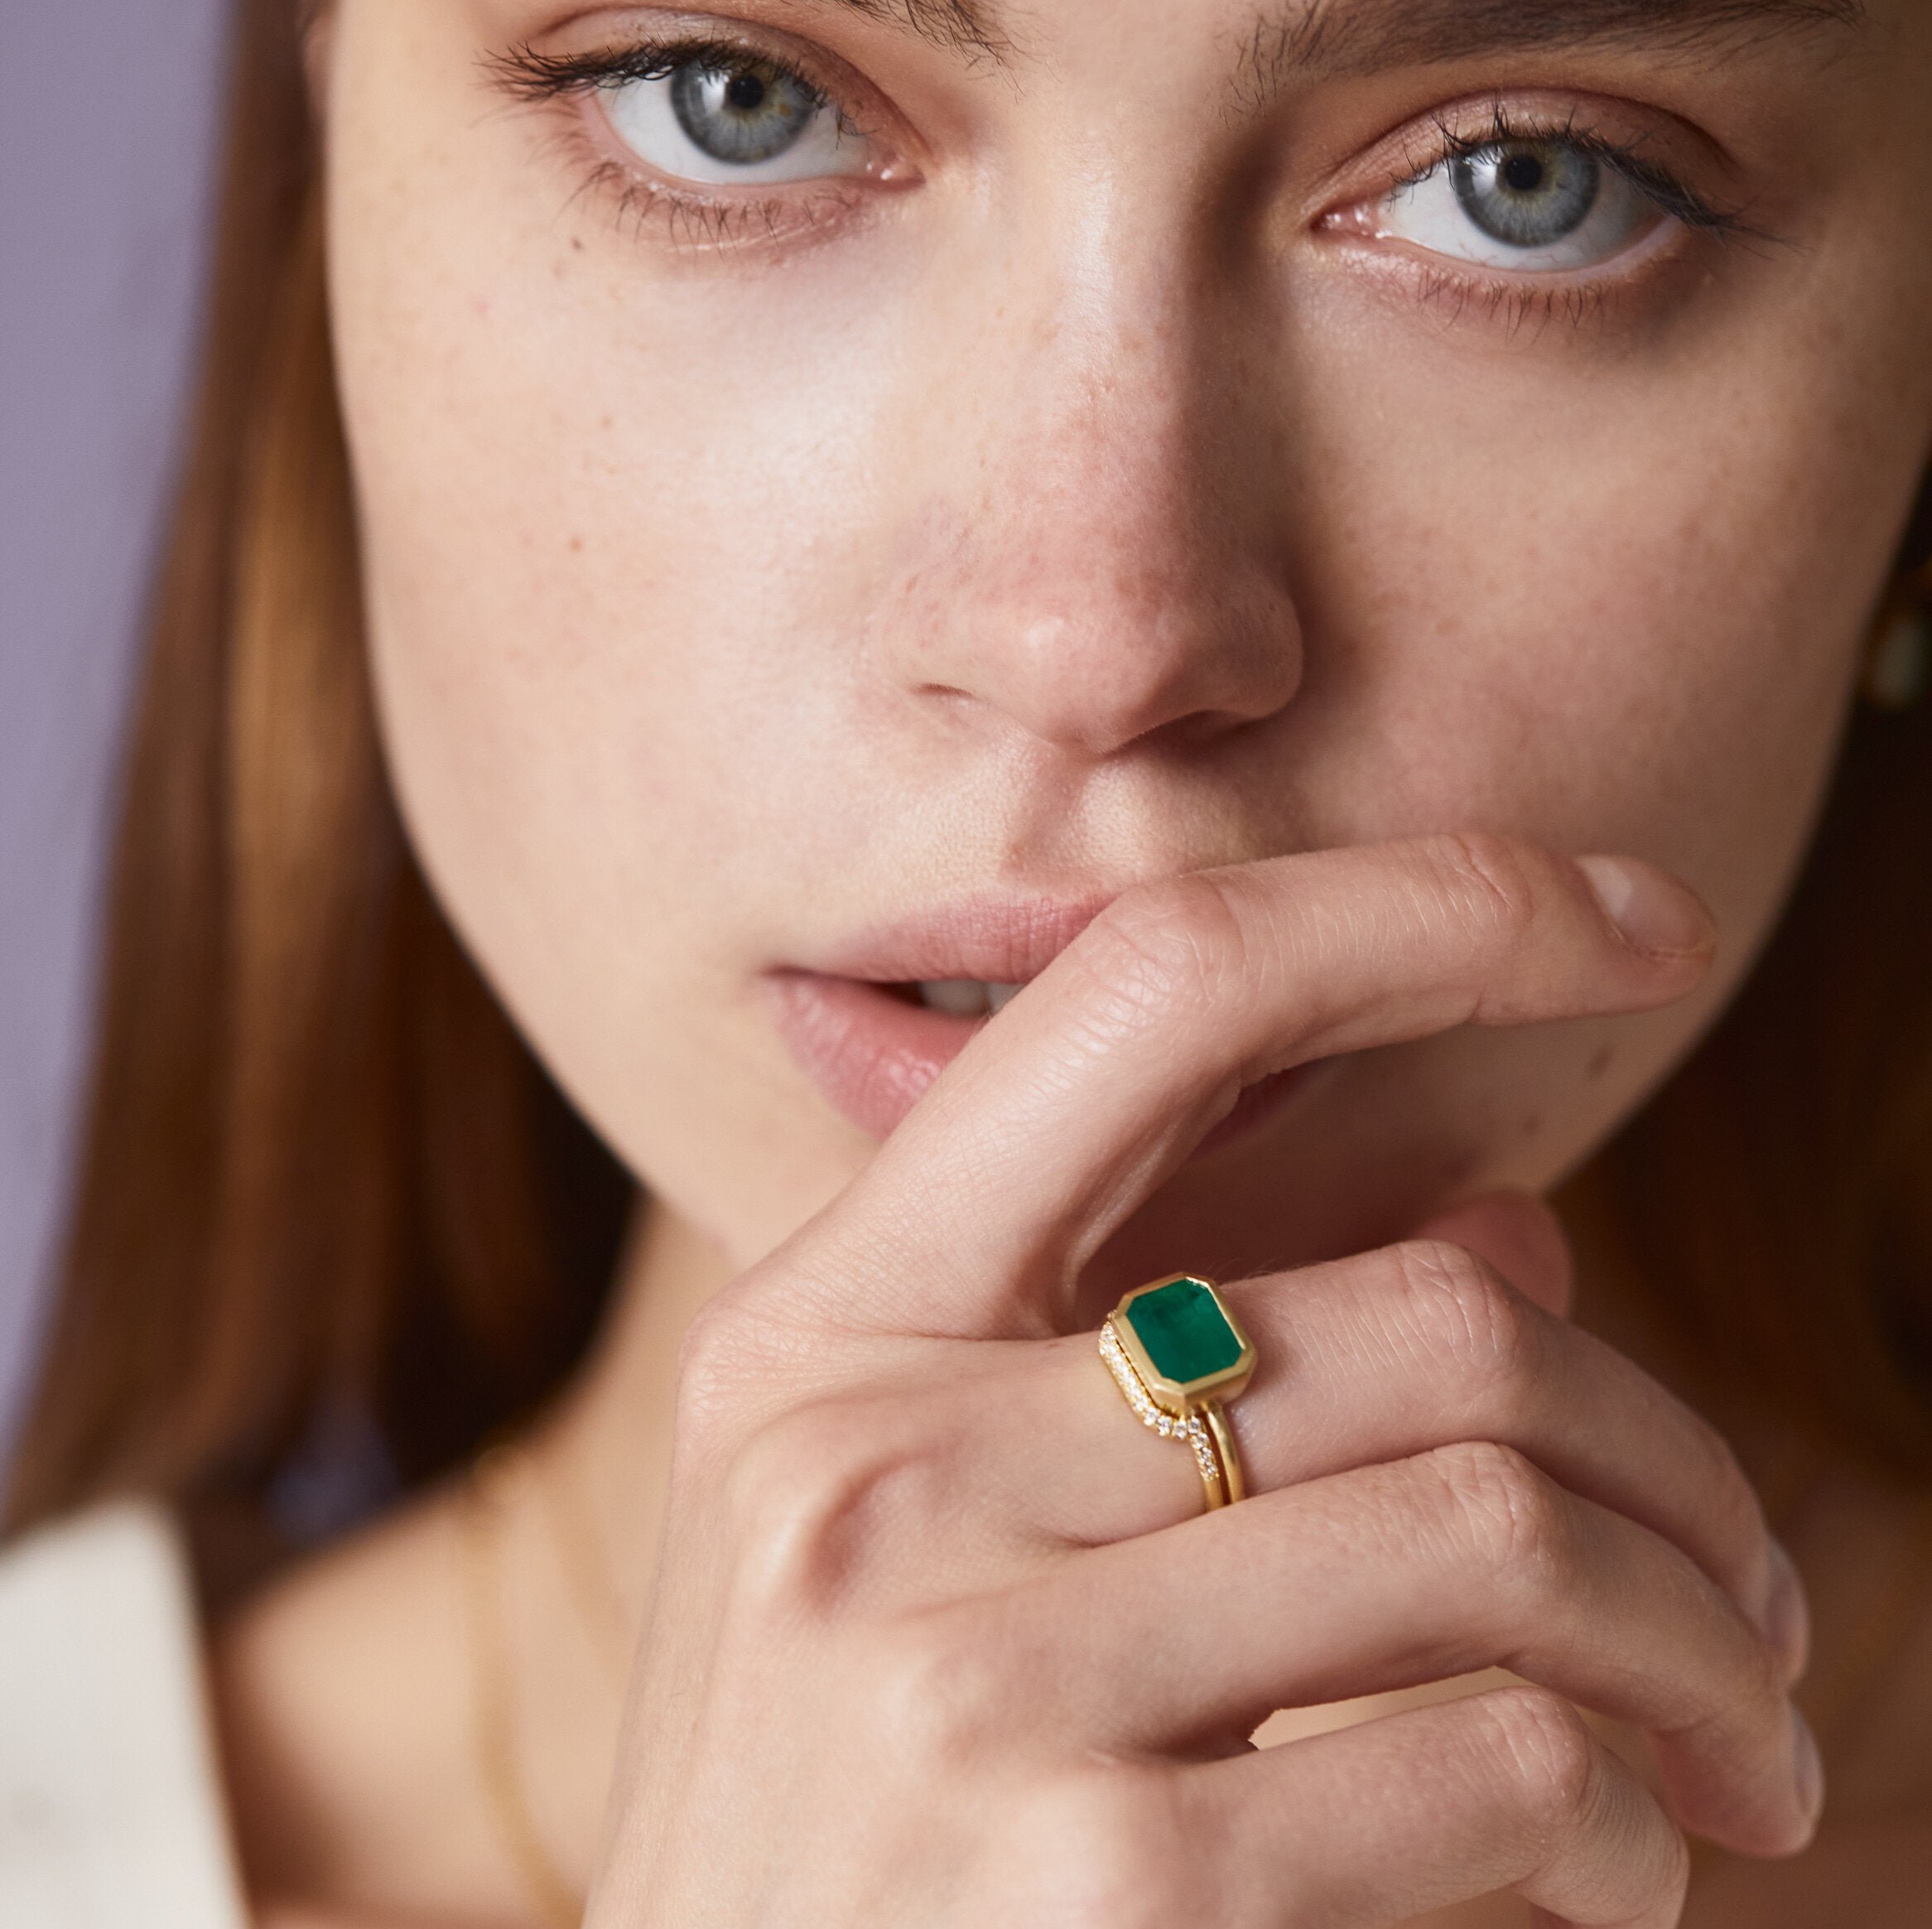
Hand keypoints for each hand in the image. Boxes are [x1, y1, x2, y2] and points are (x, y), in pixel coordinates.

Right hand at [587, 835, 1816, 1928]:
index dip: (1418, 903)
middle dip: (1668, 1450)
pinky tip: (1611, 1875)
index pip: (1152, 990)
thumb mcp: (932, 1543)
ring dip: (1690, 1639)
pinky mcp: (1101, 1891)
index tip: (1634, 916)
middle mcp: (871, 1463)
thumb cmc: (846, 1817)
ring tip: (1730, 1743)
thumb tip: (1516, 1235)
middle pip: (1428, 1313)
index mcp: (822, 1329)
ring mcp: (968, 1675)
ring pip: (1500, 1525)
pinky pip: (1497, 1761)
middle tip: (1747, 1586)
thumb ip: (1183, 1355)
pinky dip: (1620, 1817)